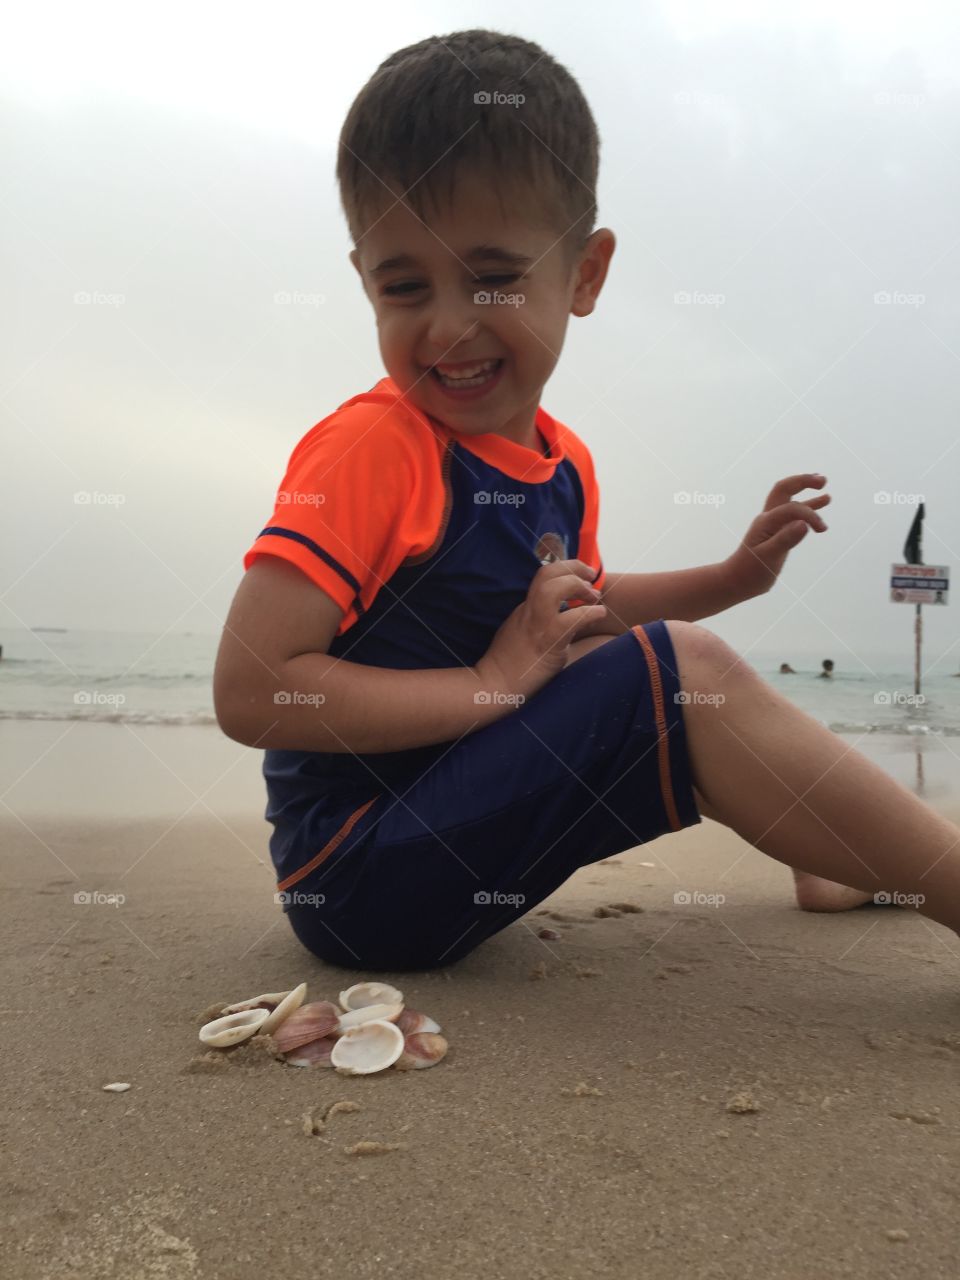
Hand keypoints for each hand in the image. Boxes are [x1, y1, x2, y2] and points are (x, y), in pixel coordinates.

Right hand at [475, 559, 607, 700]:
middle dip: (572, 568)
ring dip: (577, 586)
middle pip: (546, 574)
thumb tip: (566, 618)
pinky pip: (570, 620)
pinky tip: (599, 614)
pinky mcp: (547, 643)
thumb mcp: (523, 637)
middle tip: (590, 575)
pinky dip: (589, 613)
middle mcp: (528, 612)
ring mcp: (536, 626)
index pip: (543, 578)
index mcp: (524, 610)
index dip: (565, 570)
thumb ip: (540, 624)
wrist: (494, 687)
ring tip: (593, 596)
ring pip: (553, 589)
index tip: (582, 576)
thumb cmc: (510, 668)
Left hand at [722, 473, 830, 599]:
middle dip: (803, 481)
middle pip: (785, 490)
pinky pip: (793, 517)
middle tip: (822, 480)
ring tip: (825, 490)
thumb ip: (785, 539)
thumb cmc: (750, 571)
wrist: (737, 582)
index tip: (821, 529)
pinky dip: (807, 511)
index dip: (809, 514)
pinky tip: (819, 510)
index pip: (792, 508)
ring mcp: (773, 525)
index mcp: (766, 521)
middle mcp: (769, 519)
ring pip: (791, 502)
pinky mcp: (778, 534)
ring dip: (807, 494)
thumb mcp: (768, 557)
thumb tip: (804, 524)